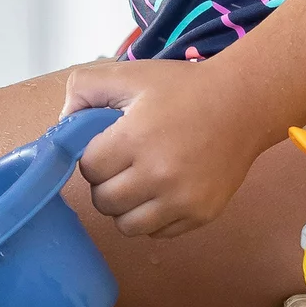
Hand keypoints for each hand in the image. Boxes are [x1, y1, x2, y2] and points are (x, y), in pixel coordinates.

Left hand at [63, 58, 270, 237]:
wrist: (242, 105)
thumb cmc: (181, 88)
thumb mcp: (129, 74)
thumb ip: (84, 89)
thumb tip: (63, 125)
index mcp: (135, 139)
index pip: (88, 168)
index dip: (92, 155)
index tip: (107, 144)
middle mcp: (158, 176)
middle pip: (104, 202)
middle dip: (105, 182)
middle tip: (121, 162)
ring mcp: (182, 201)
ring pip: (128, 226)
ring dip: (125, 206)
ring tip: (138, 180)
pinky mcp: (201, 216)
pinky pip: (158, 233)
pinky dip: (152, 217)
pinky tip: (161, 190)